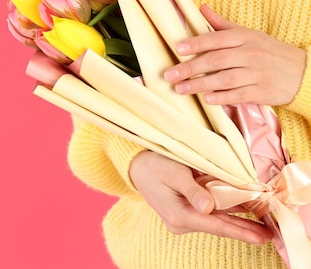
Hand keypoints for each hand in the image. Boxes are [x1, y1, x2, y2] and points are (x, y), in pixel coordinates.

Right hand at [129, 151, 272, 244]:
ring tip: (261, 228)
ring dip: (237, 222)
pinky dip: (226, 214)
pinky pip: (208, 214)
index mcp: (178, 214)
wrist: (136, 167)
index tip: (260, 238)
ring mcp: (182, 218)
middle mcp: (181, 221)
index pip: (215, 225)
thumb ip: (192, 191)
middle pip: (218, 226)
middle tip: (269, 236)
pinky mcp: (184, 213)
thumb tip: (209, 208)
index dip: (239, 231)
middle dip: (243, 231)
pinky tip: (242, 215)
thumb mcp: (174, 173)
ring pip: (215, 220)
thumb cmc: (154, 166)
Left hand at [164, 4, 305, 105]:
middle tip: (170, 74)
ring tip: (180, 88)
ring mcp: (256, 74)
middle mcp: (250, 54)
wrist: (303, 71)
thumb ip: (222, 24)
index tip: (178, 48)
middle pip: (216, 60)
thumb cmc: (269, 51)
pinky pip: (238, 95)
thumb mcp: (248, 34)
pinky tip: (206, 99)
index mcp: (245, 38)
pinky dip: (222, 97)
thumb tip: (201, 8)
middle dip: (190, 68)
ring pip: (224, 79)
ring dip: (200, 84)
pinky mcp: (261, 92)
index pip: (217, 39)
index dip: (197, 43)